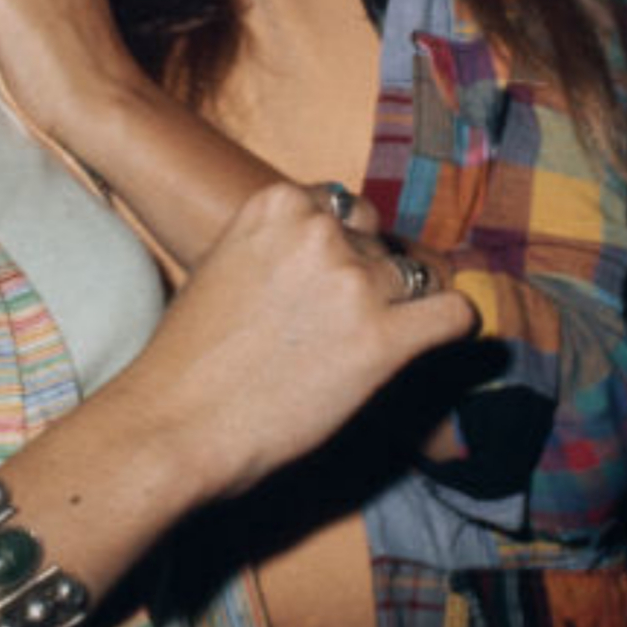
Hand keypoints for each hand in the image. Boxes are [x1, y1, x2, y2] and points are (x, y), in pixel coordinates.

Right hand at [102, 180, 474, 504]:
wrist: (173, 425)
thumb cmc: (187, 360)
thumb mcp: (224, 264)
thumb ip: (279, 246)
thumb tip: (336, 253)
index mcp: (278, 201)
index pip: (345, 209)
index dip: (341, 252)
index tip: (324, 291)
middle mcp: (320, 230)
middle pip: (377, 245)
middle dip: (364, 284)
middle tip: (330, 333)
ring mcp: (353, 282)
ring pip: (412, 280)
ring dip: (393, 312)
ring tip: (352, 354)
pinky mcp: (382, 339)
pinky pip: (453, 315)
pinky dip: (450, 327)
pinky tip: (428, 345)